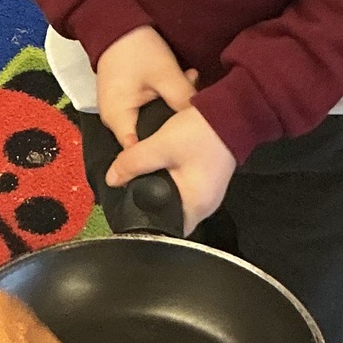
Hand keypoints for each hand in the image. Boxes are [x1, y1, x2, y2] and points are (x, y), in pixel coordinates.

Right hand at [95, 25, 197, 148]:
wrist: (117, 26)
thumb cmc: (137, 49)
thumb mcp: (165, 74)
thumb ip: (182, 99)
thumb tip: (202, 122)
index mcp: (118, 118)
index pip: (140, 154)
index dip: (164, 155)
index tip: (189, 150)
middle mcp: (114, 122)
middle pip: (146, 140)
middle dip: (172, 130)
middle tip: (197, 120)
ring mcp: (119, 113)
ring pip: (149, 124)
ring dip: (171, 113)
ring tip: (192, 96)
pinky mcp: (125, 104)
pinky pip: (146, 112)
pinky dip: (164, 103)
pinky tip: (182, 88)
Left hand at [106, 105, 235, 235]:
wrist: (231, 111)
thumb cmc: (199, 133)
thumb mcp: (160, 146)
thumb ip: (133, 163)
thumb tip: (111, 179)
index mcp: (196, 206)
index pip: (170, 231)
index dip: (148, 224)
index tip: (130, 213)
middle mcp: (206, 205)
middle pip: (173, 216)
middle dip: (152, 206)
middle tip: (130, 194)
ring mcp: (209, 193)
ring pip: (178, 201)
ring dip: (161, 192)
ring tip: (140, 182)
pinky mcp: (209, 180)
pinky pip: (186, 189)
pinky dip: (172, 183)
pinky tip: (159, 172)